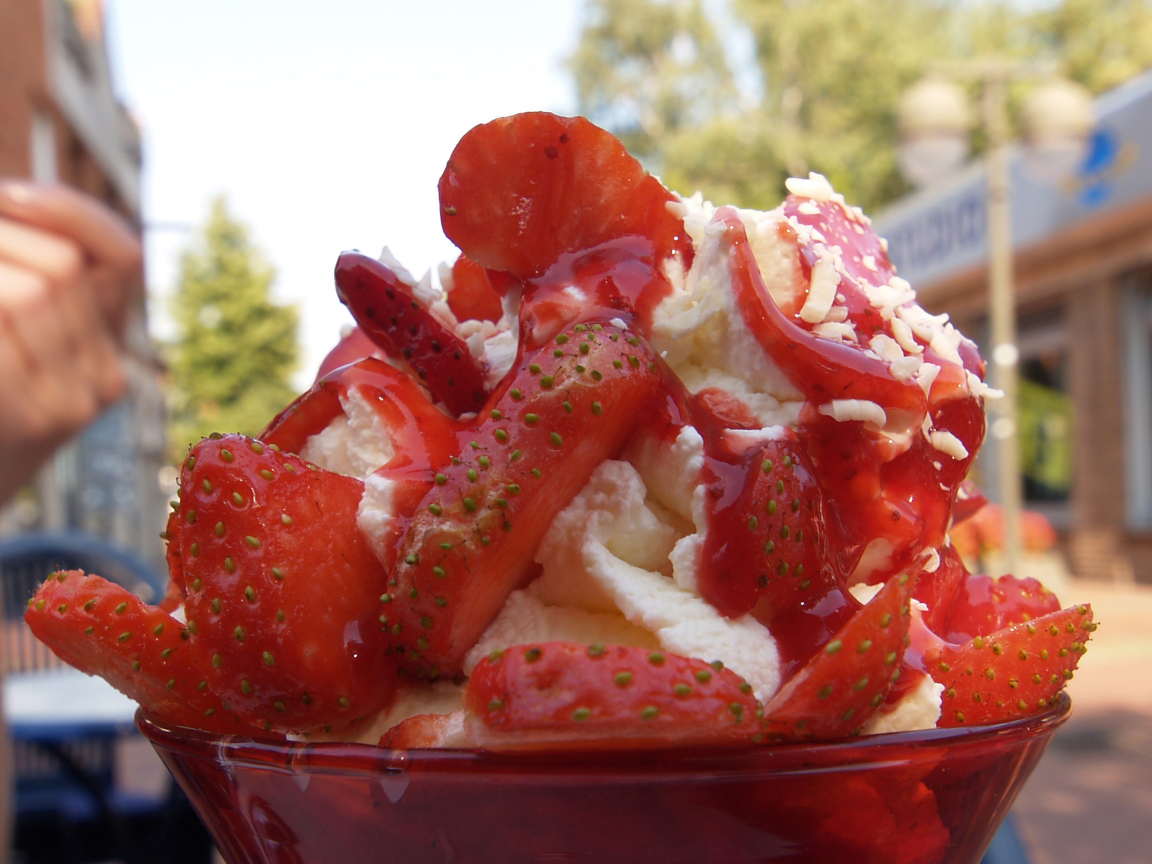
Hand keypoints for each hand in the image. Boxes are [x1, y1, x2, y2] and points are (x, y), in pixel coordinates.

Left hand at [0, 181, 143, 504]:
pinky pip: (0, 341)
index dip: (73, 211)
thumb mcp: (17, 339)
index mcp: (105, 346)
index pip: (122, 255)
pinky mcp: (34, 419)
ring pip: (26, 292)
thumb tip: (13, 203)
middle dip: (1, 236)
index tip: (9, 194)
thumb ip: (28, 282)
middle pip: (63, 266)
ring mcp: (72, 402)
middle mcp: (104, 375)